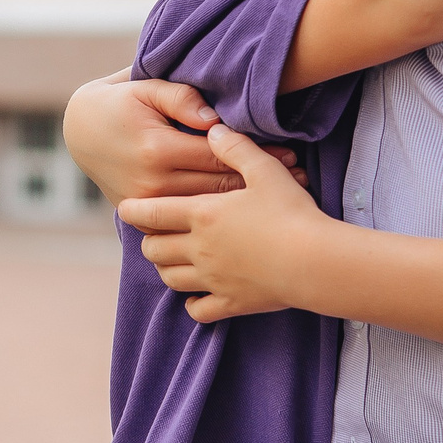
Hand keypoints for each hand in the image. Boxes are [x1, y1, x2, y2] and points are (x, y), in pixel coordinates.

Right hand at [65, 75, 302, 203]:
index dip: (257, 156)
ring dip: (246, 202)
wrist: (78, 133)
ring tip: (285, 195)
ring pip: (207, 207)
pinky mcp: (141, 218)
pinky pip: (186, 219)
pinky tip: (246, 213)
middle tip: (301, 178)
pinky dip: (217, 215)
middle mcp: (153, 184)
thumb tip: (215, 119)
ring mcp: (146, 206)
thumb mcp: (145, 87)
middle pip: (219, 187)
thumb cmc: (119, 104)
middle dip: (260, 182)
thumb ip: (181, 98)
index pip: (220, 156)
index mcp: (157, 150)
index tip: (291, 155)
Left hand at [116, 127, 333, 321]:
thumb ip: (235, 148)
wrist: (315, 260)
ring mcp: (213, 280)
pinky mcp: (231, 304)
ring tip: (175, 259)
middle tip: (159, 232)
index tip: (126, 209)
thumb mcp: (265, 170)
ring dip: (166, 268)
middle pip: (153, 249)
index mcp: (202, 215)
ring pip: (169, 279)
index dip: (133, 211)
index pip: (151, 213)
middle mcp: (199, 250)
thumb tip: (213, 131)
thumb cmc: (291, 212)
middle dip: (150, 240)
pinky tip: (199, 293)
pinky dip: (192, 304)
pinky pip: (197, 310)